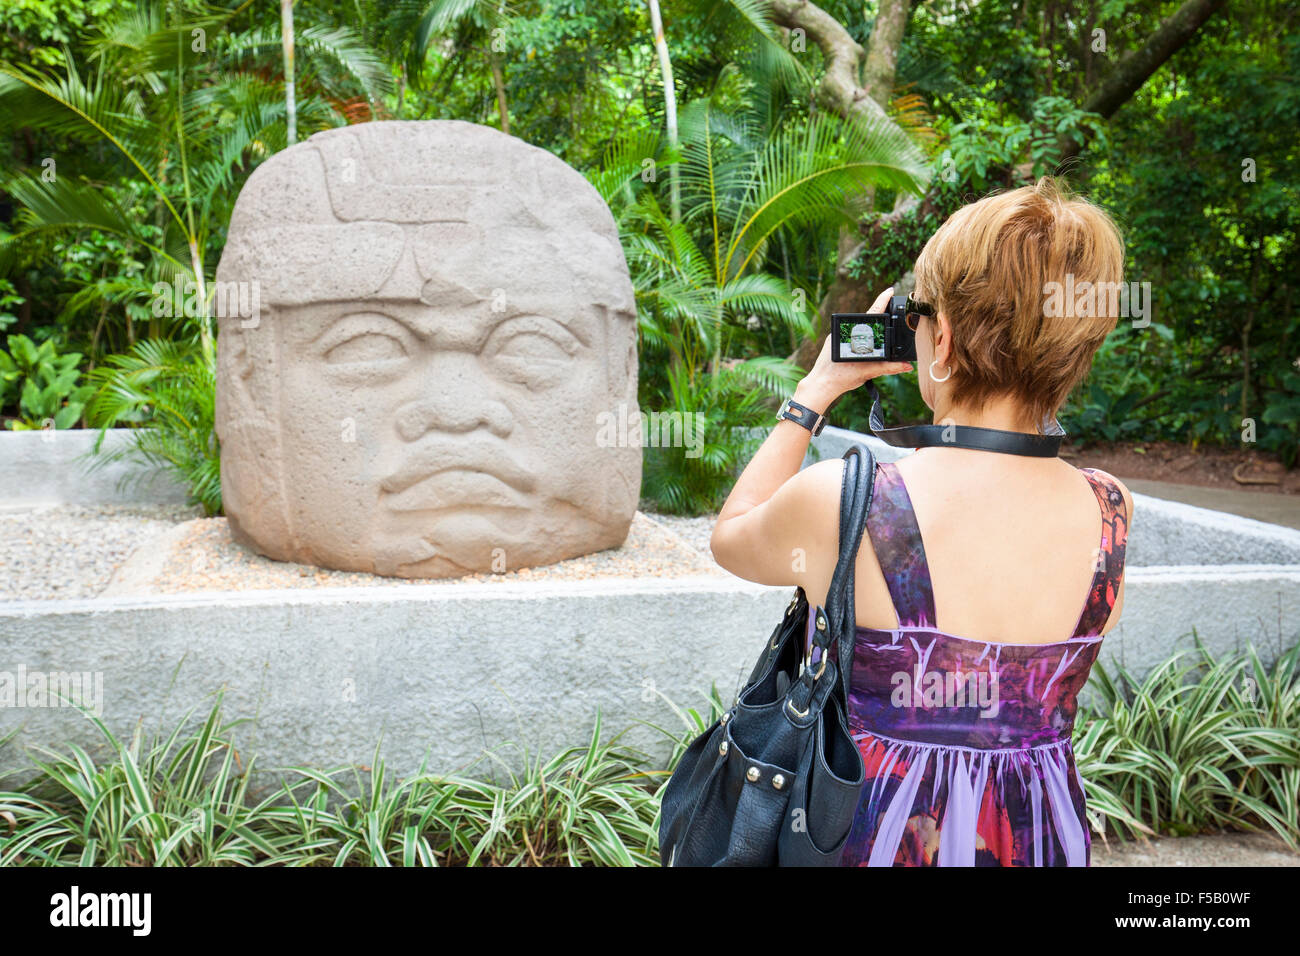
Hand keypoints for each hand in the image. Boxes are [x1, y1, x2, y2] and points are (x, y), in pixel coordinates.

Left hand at [795, 286, 913, 410]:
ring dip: (867, 332)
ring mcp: (837, 335)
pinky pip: (849, 335)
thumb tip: (906, 366)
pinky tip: (861, 347)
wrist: (820, 385)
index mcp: (854, 333)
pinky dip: (858, 339)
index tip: (890, 290)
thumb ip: (889, 367)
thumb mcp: (869, 372)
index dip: (882, 301)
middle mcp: (845, 331)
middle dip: (878, 319)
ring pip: (857, 329)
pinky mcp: (833, 341)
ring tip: (874, 339)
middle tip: (890, 315)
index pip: (872, 313)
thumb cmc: (841, 378)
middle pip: (866, 321)